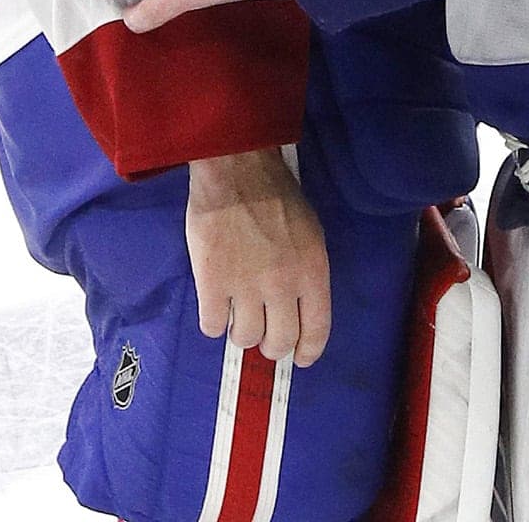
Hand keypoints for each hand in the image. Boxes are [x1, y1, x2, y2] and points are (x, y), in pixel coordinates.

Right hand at [186, 148, 330, 364]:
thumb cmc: (276, 194)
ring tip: (238, 315)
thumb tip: (297, 308)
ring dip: (241, 332)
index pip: (316, 330)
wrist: (236, 170)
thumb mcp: (309, 232)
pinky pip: (212, 326)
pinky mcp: (212, 283)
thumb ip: (305, 272)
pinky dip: (214, 321)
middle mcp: (282, 285)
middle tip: (264, 335)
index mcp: (312, 270)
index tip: (300, 358)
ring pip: (245, 338)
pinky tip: (216, 305)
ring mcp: (246, 286)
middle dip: (272, 344)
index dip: (308, 351)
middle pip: (279, 342)